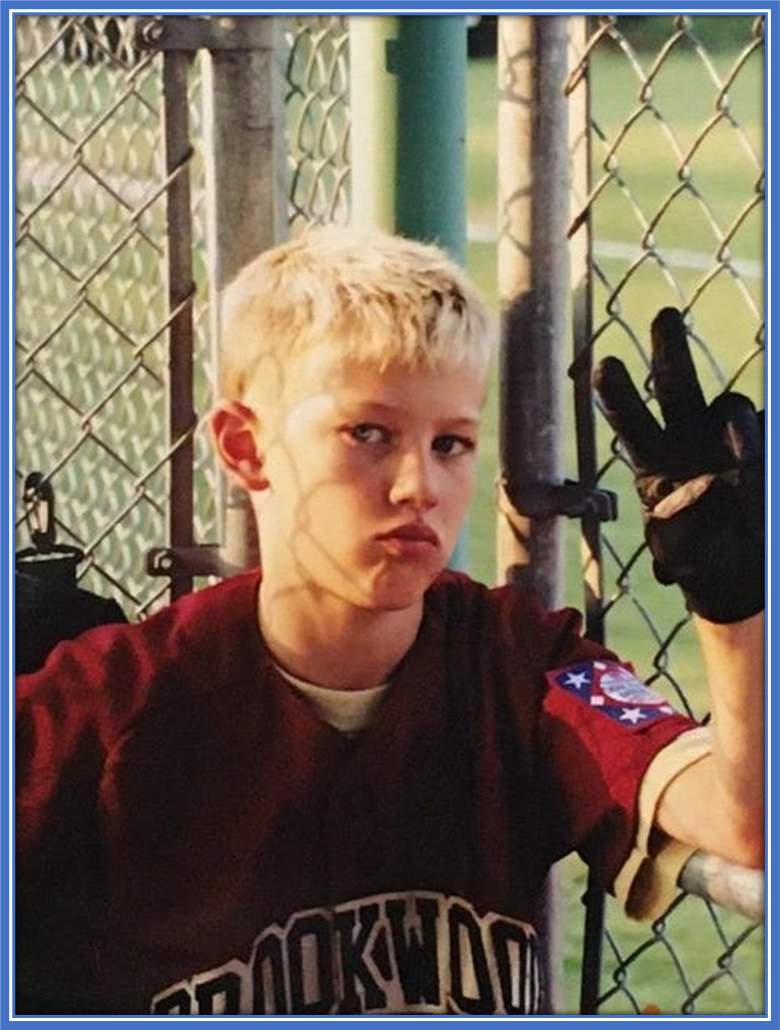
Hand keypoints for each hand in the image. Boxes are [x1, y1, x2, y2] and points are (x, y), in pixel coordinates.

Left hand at [593, 307, 763, 623]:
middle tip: (664, 316)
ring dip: (737, 429)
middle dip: (671, 349)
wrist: (740, 573)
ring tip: (744, 476)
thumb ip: (691, 509)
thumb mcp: (682, 548)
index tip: (605, 366)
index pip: (631, 421)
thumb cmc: (698, 560)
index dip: (619, 395)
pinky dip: (758, 445)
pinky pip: (762, 428)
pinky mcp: (761, 442)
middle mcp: (688, 438)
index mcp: (654, 460)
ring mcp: (729, 438)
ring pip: (731, 406)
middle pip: (676, 385)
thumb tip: (720, 465)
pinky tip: (755, 475)